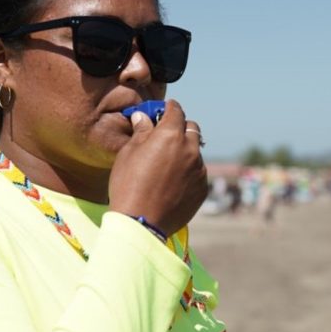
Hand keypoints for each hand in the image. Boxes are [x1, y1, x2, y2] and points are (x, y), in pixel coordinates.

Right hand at [108, 100, 207, 235]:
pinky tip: (172, 182)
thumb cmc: (128, 186)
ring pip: (196, 152)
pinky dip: (188, 171)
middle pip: (191, 128)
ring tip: (167, 165)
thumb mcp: (128, 154)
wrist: (140, 223)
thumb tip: (143, 117)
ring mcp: (199, 170)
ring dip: (185, 151)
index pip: (176, 111)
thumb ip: (141, 132)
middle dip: (180, 128)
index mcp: (170, 135)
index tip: (164, 110)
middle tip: (166, 136)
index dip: (169, 109)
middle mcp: (190, 149)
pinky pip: (198, 172)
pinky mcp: (202, 188)